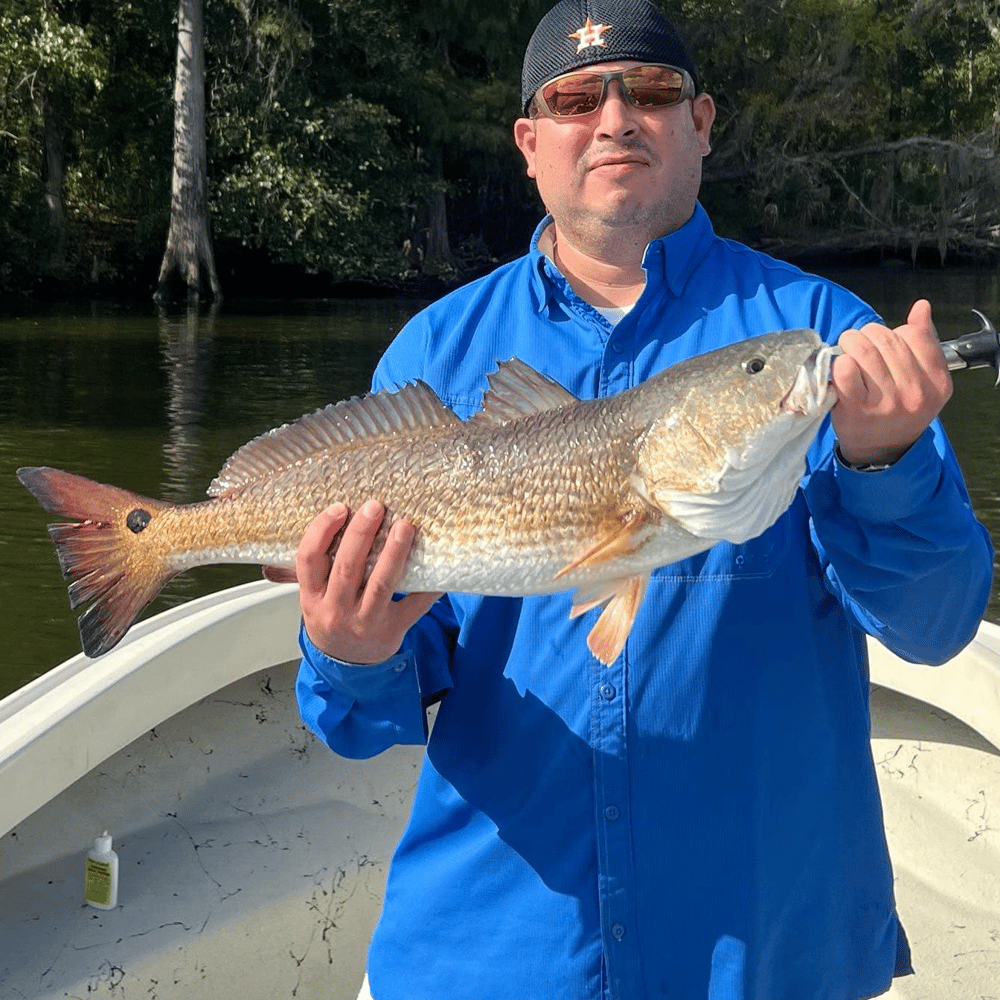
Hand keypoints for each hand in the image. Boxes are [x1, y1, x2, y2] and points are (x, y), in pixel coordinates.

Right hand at [296, 499, 441, 663]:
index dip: (322, 530)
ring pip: (380, 583)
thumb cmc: (333, 619)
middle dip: (361, 533)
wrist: (347, 664)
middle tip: (376, 506)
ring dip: (393, 552)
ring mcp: (365, 623)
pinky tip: (438, 563)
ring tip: (405, 525)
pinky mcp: (393, 630)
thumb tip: (328, 522)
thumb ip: (315, 568)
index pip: (309, 559)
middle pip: (347, 567)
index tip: (340, 508)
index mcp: (312, 597)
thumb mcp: (314, 597)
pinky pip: (415, 605)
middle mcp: (335, 611)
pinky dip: (428, 586)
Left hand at [830, 299, 951, 466]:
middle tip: (859, 347)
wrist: (881, 450)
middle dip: (866, 336)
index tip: (884, 345)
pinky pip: (844, 369)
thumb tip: (921, 307)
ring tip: (847, 353)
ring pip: (863, 349)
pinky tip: (840, 372)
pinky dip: (838, 363)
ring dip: (849, 344)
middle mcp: (915, 392)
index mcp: (936, 381)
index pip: (913, 334)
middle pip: (885, 339)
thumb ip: (923, 342)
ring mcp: (886, 402)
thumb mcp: (922, 379)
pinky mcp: (856, 409)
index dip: (894, 333)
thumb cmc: (898, 408)